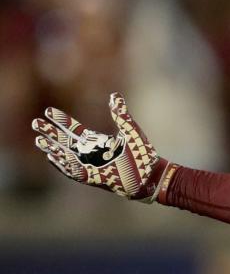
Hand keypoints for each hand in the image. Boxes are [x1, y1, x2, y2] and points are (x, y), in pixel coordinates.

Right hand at [32, 92, 169, 200]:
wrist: (150, 175)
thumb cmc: (142, 154)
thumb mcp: (130, 130)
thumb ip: (121, 114)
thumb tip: (114, 95)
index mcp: (98, 141)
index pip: (75, 129)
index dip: (62, 120)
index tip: (49, 111)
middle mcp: (91, 153)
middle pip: (65, 141)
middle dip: (50, 133)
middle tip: (35, 123)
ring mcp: (91, 166)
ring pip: (65, 156)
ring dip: (52, 148)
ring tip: (38, 139)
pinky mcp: (93, 177)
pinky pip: (73, 171)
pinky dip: (62, 165)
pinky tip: (52, 157)